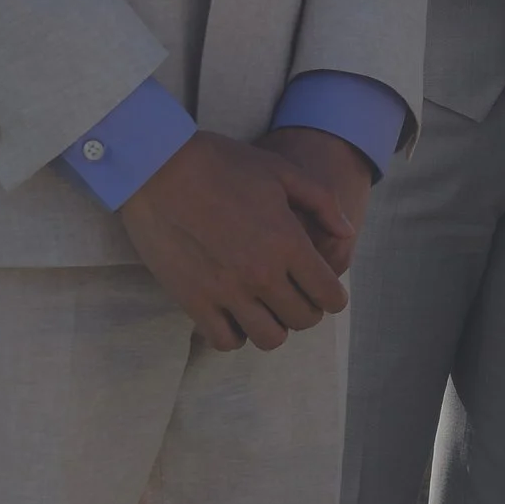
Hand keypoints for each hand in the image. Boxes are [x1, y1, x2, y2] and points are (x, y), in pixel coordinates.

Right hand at [118, 128, 354, 351]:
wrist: (157, 166)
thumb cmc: (221, 163)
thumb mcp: (280, 171)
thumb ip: (323, 203)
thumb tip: (346, 233)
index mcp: (288, 243)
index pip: (330, 296)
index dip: (332, 296)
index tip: (321, 288)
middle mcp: (262, 274)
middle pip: (304, 320)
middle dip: (306, 309)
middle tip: (292, 293)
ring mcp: (226, 292)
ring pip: (269, 339)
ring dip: (273, 326)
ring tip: (263, 306)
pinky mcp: (193, 301)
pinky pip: (225, 341)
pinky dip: (234, 334)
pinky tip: (232, 313)